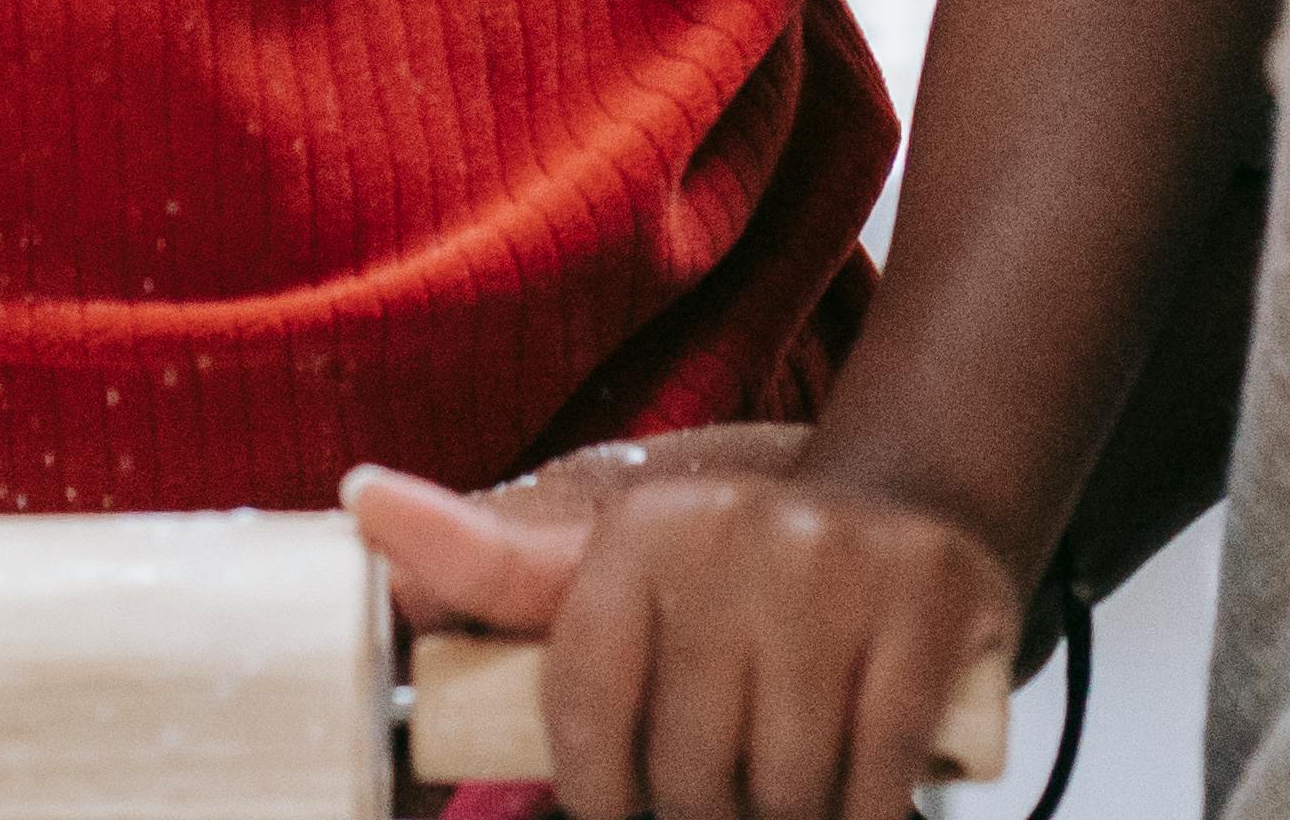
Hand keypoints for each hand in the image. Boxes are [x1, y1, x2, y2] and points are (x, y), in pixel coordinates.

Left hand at [352, 433, 1020, 819]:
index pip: (585, 719)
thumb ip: (489, 564)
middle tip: (731, 782)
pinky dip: (866, 813)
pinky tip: (857, 796)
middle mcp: (730, 530)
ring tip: (791, 781)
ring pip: (780, 787)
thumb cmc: (733, 577)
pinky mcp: (926, 602)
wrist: (910, 514)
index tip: (623, 804)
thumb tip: (363, 501)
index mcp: (637, 531)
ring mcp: (834, 565)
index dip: (603, 796)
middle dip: (707, 808)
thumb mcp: (610, 567)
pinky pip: (876, 777)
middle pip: (686, 770)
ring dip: (787, 816)